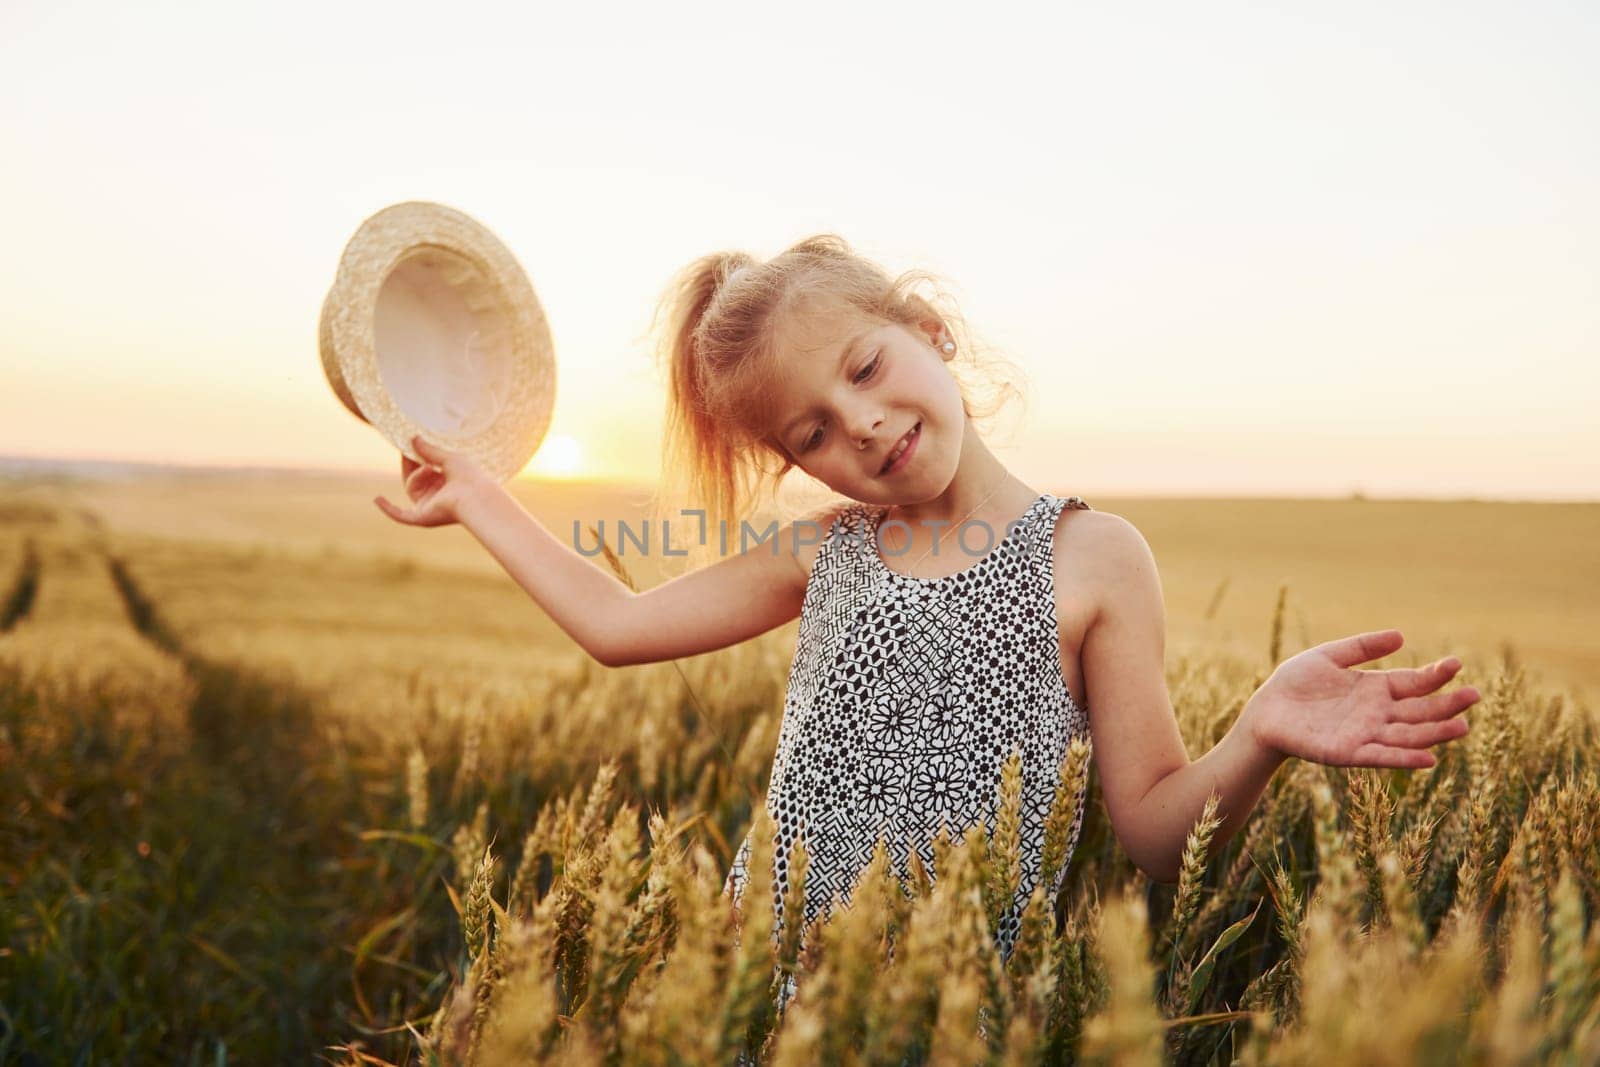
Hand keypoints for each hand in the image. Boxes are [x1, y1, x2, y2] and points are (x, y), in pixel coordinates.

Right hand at [374, 435, 496, 527]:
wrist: (475, 495)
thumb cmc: (469, 476)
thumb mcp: (448, 458)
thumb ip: (430, 450)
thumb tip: (414, 438)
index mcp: (446, 483)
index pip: (423, 469)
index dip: (414, 456)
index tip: (408, 441)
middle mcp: (437, 497)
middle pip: (413, 478)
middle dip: (409, 462)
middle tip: (404, 447)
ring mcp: (428, 508)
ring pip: (410, 487)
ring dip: (417, 476)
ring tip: (428, 468)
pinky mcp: (422, 518)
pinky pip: (400, 516)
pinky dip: (388, 509)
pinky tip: (377, 499)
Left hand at [1244, 629, 1480, 768]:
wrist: (1266, 710)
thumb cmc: (1295, 683)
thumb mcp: (1328, 656)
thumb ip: (1362, 647)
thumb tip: (1401, 636)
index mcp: (1375, 689)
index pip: (1414, 683)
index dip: (1436, 675)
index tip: (1457, 664)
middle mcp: (1377, 714)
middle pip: (1420, 711)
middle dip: (1447, 705)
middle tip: (1475, 696)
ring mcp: (1365, 734)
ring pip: (1408, 735)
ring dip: (1434, 733)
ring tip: (1462, 726)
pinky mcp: (1348, 753)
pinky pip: (1381, 756)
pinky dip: (1404, 758)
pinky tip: (1429, 758)